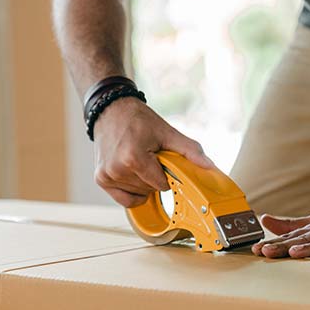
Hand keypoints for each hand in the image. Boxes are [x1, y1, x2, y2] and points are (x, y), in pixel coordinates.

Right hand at [93, 97, 213, 206]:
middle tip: (149, 156)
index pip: (162, 184)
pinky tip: (132, 174)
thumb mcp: (167, 132)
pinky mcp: (101, 179)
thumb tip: (208, 166)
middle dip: (155, 177)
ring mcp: (106, 175)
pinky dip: (132, 191)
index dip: (166, 173)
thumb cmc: (137, 119)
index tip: (161, 159)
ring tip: (138, 160)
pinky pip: (125, 200)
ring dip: (143, 182)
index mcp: (133, 157)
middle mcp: (117, 169)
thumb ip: (189, 150)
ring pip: (139, 194)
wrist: (111, 110)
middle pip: (150, 190)